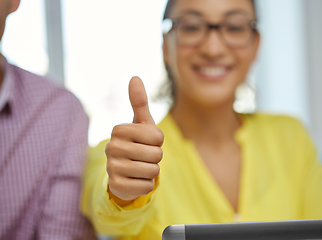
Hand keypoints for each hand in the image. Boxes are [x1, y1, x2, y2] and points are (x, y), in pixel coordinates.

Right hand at [106, 76, 163, 205]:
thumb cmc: (137, 143)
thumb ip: (139, 101)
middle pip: (156, 154)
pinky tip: (135, 180)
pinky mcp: (116, 186)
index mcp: (119, 130)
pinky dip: (146, 184)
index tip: (147, 142)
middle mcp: (112, 147)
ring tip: (140, 167)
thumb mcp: (141, 123)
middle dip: (156, 157)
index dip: (158, 141)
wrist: (124, 171)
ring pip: (153, 171)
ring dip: (152, 171)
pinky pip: (147, 186)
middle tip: (143, 156)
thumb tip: (135, 77)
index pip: (158, 137)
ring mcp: (112, 168)